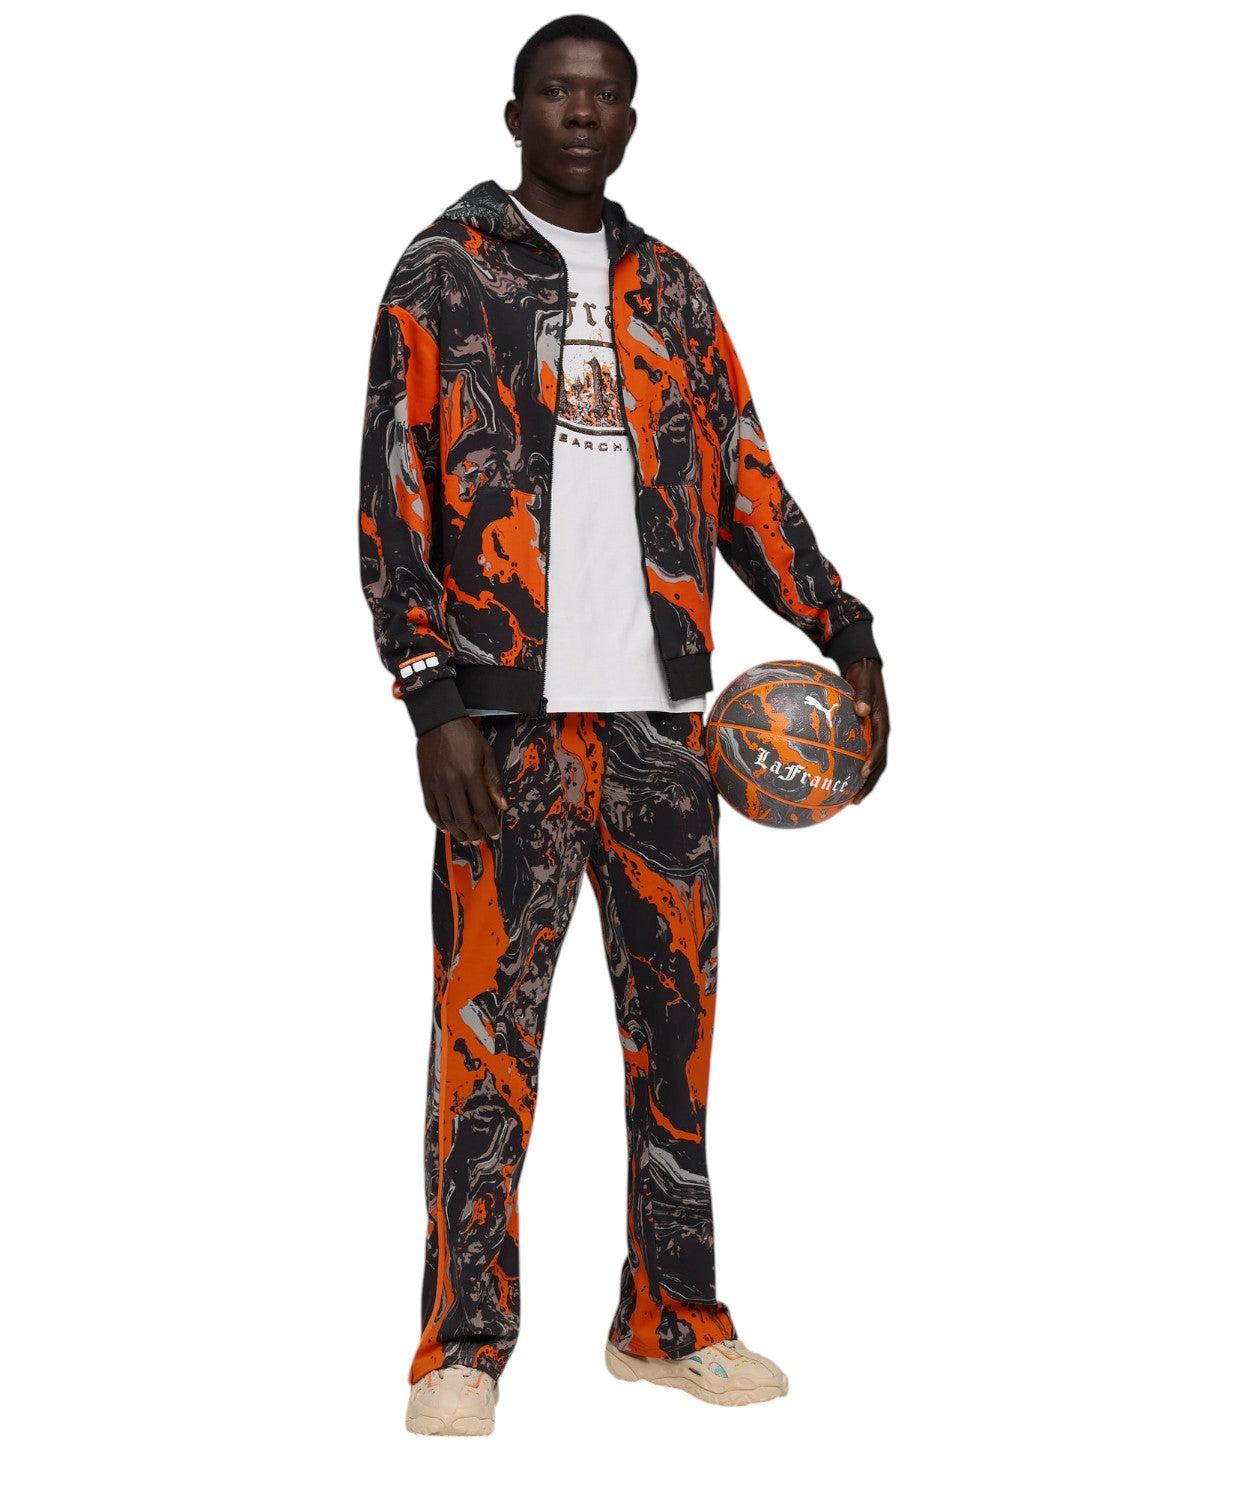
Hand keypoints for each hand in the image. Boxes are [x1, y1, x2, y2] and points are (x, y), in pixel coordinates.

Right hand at [416, 717, 509, 844]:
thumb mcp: (486, 754)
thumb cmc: (464, 735)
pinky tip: (445, 828)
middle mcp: (452, 782)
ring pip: (446, 817)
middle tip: (479, 841)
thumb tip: (502, 804)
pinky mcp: (425, 783)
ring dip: (457, 832)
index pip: (482, 809)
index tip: (494, 834)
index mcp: (470, 775)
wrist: (438, 722)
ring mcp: (436, 784)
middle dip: (473, 834)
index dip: (490, 826)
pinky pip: (431, 808)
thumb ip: (493, 781)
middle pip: (463, 818)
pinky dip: (438, 822)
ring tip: (465, 839)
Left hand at [844, 658, 888, 803]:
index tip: (863, 773)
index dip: (873, 761)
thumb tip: (861, 710)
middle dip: (869, 784)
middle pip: (879, 764)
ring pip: (872, 765)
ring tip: (850, 800)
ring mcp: (874, 736)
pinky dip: (853, 769)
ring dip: (864, 783)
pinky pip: (861, 756)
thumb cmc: (864, 676)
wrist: (865, 670)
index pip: (880, 747)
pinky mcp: (865, 736)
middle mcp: (880, 734)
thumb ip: (863, 696)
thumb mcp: (864, 682)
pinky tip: (839, 779)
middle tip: (856, 800)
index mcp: (882, 724)